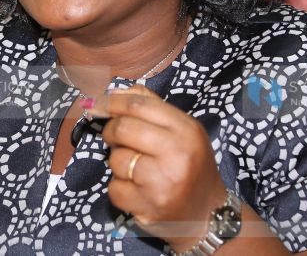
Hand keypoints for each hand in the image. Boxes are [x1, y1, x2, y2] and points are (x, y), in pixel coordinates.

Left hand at [86, 84, 229, 251]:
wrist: (209, 215)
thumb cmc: (191, 166)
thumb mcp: (183, 131)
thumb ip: (151, 107)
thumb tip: (114, 92)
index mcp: (186, 130)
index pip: (138, 105)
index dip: (112, 102)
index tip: (97, 103)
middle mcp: (176, 154)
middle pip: (122, 129)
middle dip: (111, 131)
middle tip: (115, 138)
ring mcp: (162, 182)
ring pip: (116, 159)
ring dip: (119, 163)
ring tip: (137, 169)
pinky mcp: (148, 206)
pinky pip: (114, 188)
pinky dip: (120, 188)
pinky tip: (137, 190)